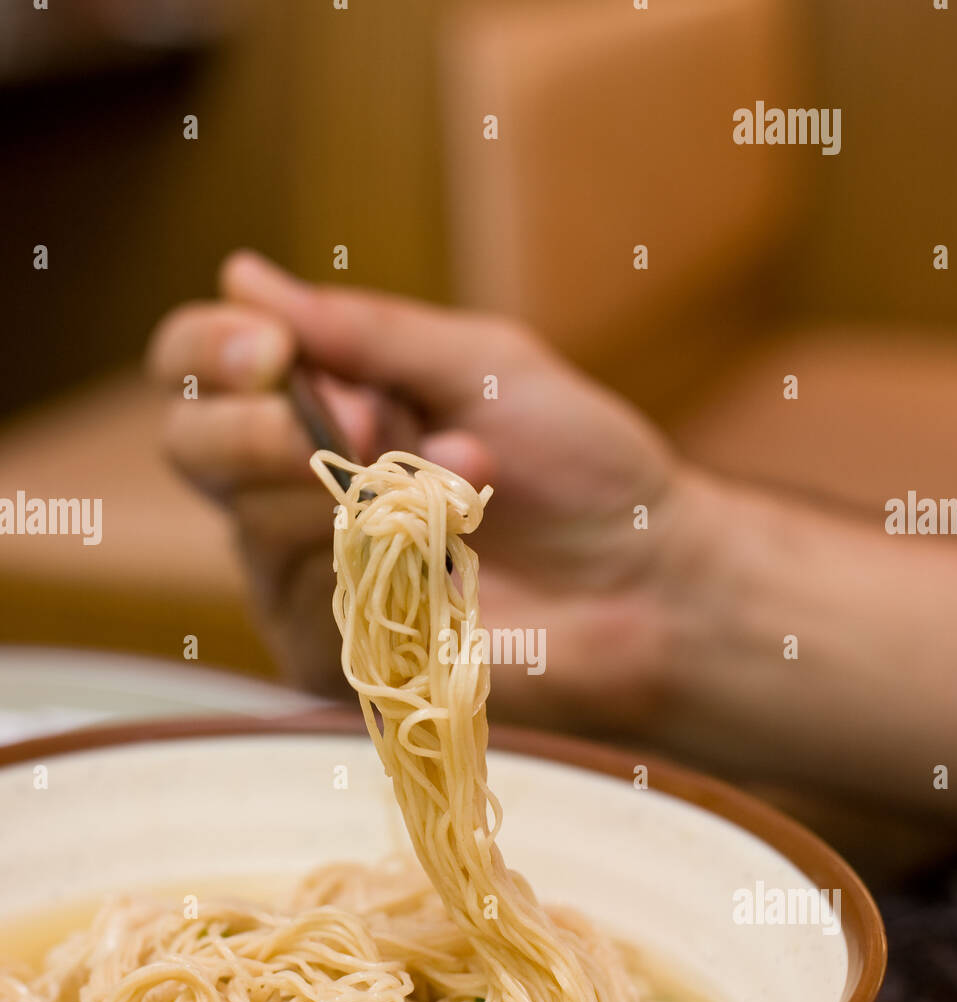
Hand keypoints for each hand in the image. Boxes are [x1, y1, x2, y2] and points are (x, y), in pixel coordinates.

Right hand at [147, 252, 703, 732]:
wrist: (649, 578)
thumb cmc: (580, 466)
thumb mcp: (482, 366)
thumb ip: (366, 332)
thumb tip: (242, 276)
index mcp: (322, 404)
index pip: (198, 368)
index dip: (209, 348)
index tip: (272, 347)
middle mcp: (294, 487)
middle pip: (191, 446)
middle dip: (258, 425)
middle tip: (364, 423)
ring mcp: (307, 576)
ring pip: (253, 520)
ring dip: (366, 488)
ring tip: (469, 477)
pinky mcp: (335, 653)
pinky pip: (310, 595)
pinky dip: (386, 559)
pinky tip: (455, 559)